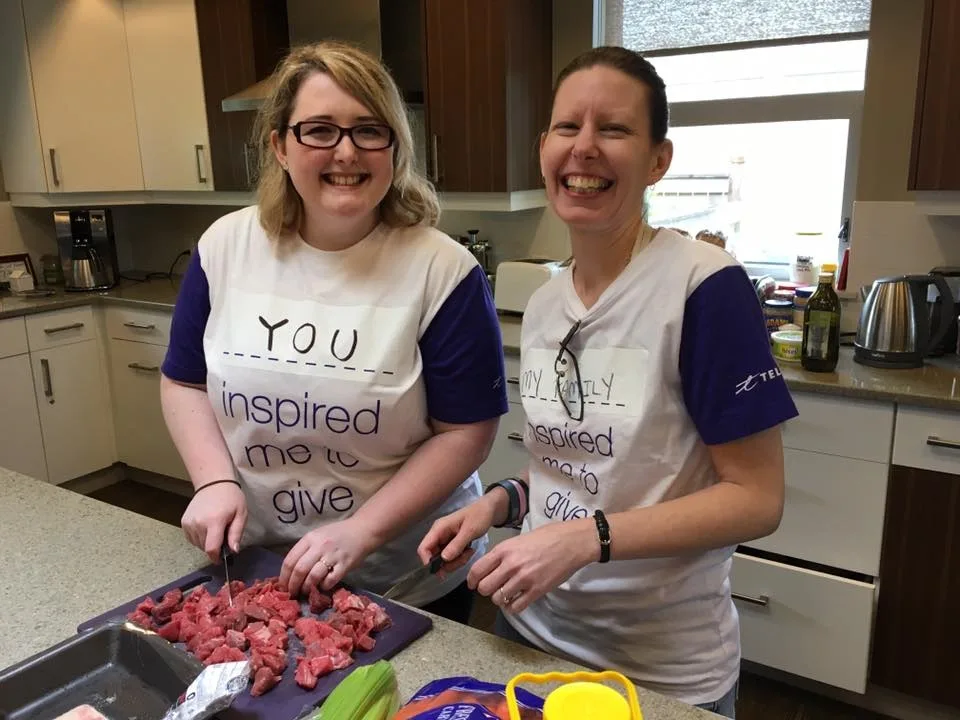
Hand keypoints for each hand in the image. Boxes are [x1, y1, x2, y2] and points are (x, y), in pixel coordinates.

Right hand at [181, 483, 246, 563]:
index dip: (216, 558)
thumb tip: (234, 551)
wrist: (213, 483)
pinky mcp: (184, 522)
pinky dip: (199, 538)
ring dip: (206, 543)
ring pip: (197, 544)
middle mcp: (199, 523)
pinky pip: (191, 538)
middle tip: (223, 536)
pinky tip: (206, 528)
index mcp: (214, 521)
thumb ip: (236, 534)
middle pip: (205, 547)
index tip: (221, 560)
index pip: (211, 548)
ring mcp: (189, 523)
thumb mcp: (241, 514)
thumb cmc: (231, 498)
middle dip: (214, 548)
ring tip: (215, 530)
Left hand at [279, 518, 373, 596]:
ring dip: (306, 588)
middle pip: (299, 570)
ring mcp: (333, 556)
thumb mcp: (317, 536)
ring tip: (305, 592)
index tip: (282, 586)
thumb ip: (305, 550)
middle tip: (292, 593)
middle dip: (293, 586)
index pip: (290, 560)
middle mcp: (320, 546)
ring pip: (313, 577)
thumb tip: (290, 572)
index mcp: (310, 538)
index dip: (284, 577)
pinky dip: (323, 587)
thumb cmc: (337, 534)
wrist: (362, 531)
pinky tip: (322, 587)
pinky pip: (330, 581)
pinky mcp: (345, 565)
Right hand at [417, 490, 502, 574]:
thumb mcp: (470, 530)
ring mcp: (445, 540)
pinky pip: (451, 558)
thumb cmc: (479, 516)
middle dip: (448, 563)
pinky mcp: (451, 544)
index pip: (423, 547)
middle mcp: (439, 535)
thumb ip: (457, 544)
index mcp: (439, 528)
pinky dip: (460, 558)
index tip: (441, 570)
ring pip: (444, 560)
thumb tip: (444, 558)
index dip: (427, 561)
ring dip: (457, 561)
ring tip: (469, 552)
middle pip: (434, 557)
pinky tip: (469, 550)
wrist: (489, 510)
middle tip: (464, 558)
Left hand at [467, 519, 597, 613]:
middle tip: (492, 588)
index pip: (477, 570)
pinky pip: (516, 607)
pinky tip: (516, 601)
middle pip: (484, 588)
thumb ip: (504, 553)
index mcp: (504, 550)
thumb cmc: (547, 536)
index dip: (472, 580)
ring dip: (500, 599)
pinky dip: (513, 607)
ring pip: (498, 599)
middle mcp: (511, 565)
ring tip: (507, 594)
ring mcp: (524, 579)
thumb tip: (491, 566)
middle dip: (485, 590)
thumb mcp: (519, 539)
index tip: (474, 584)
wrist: (572, 542)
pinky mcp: (537, 590)